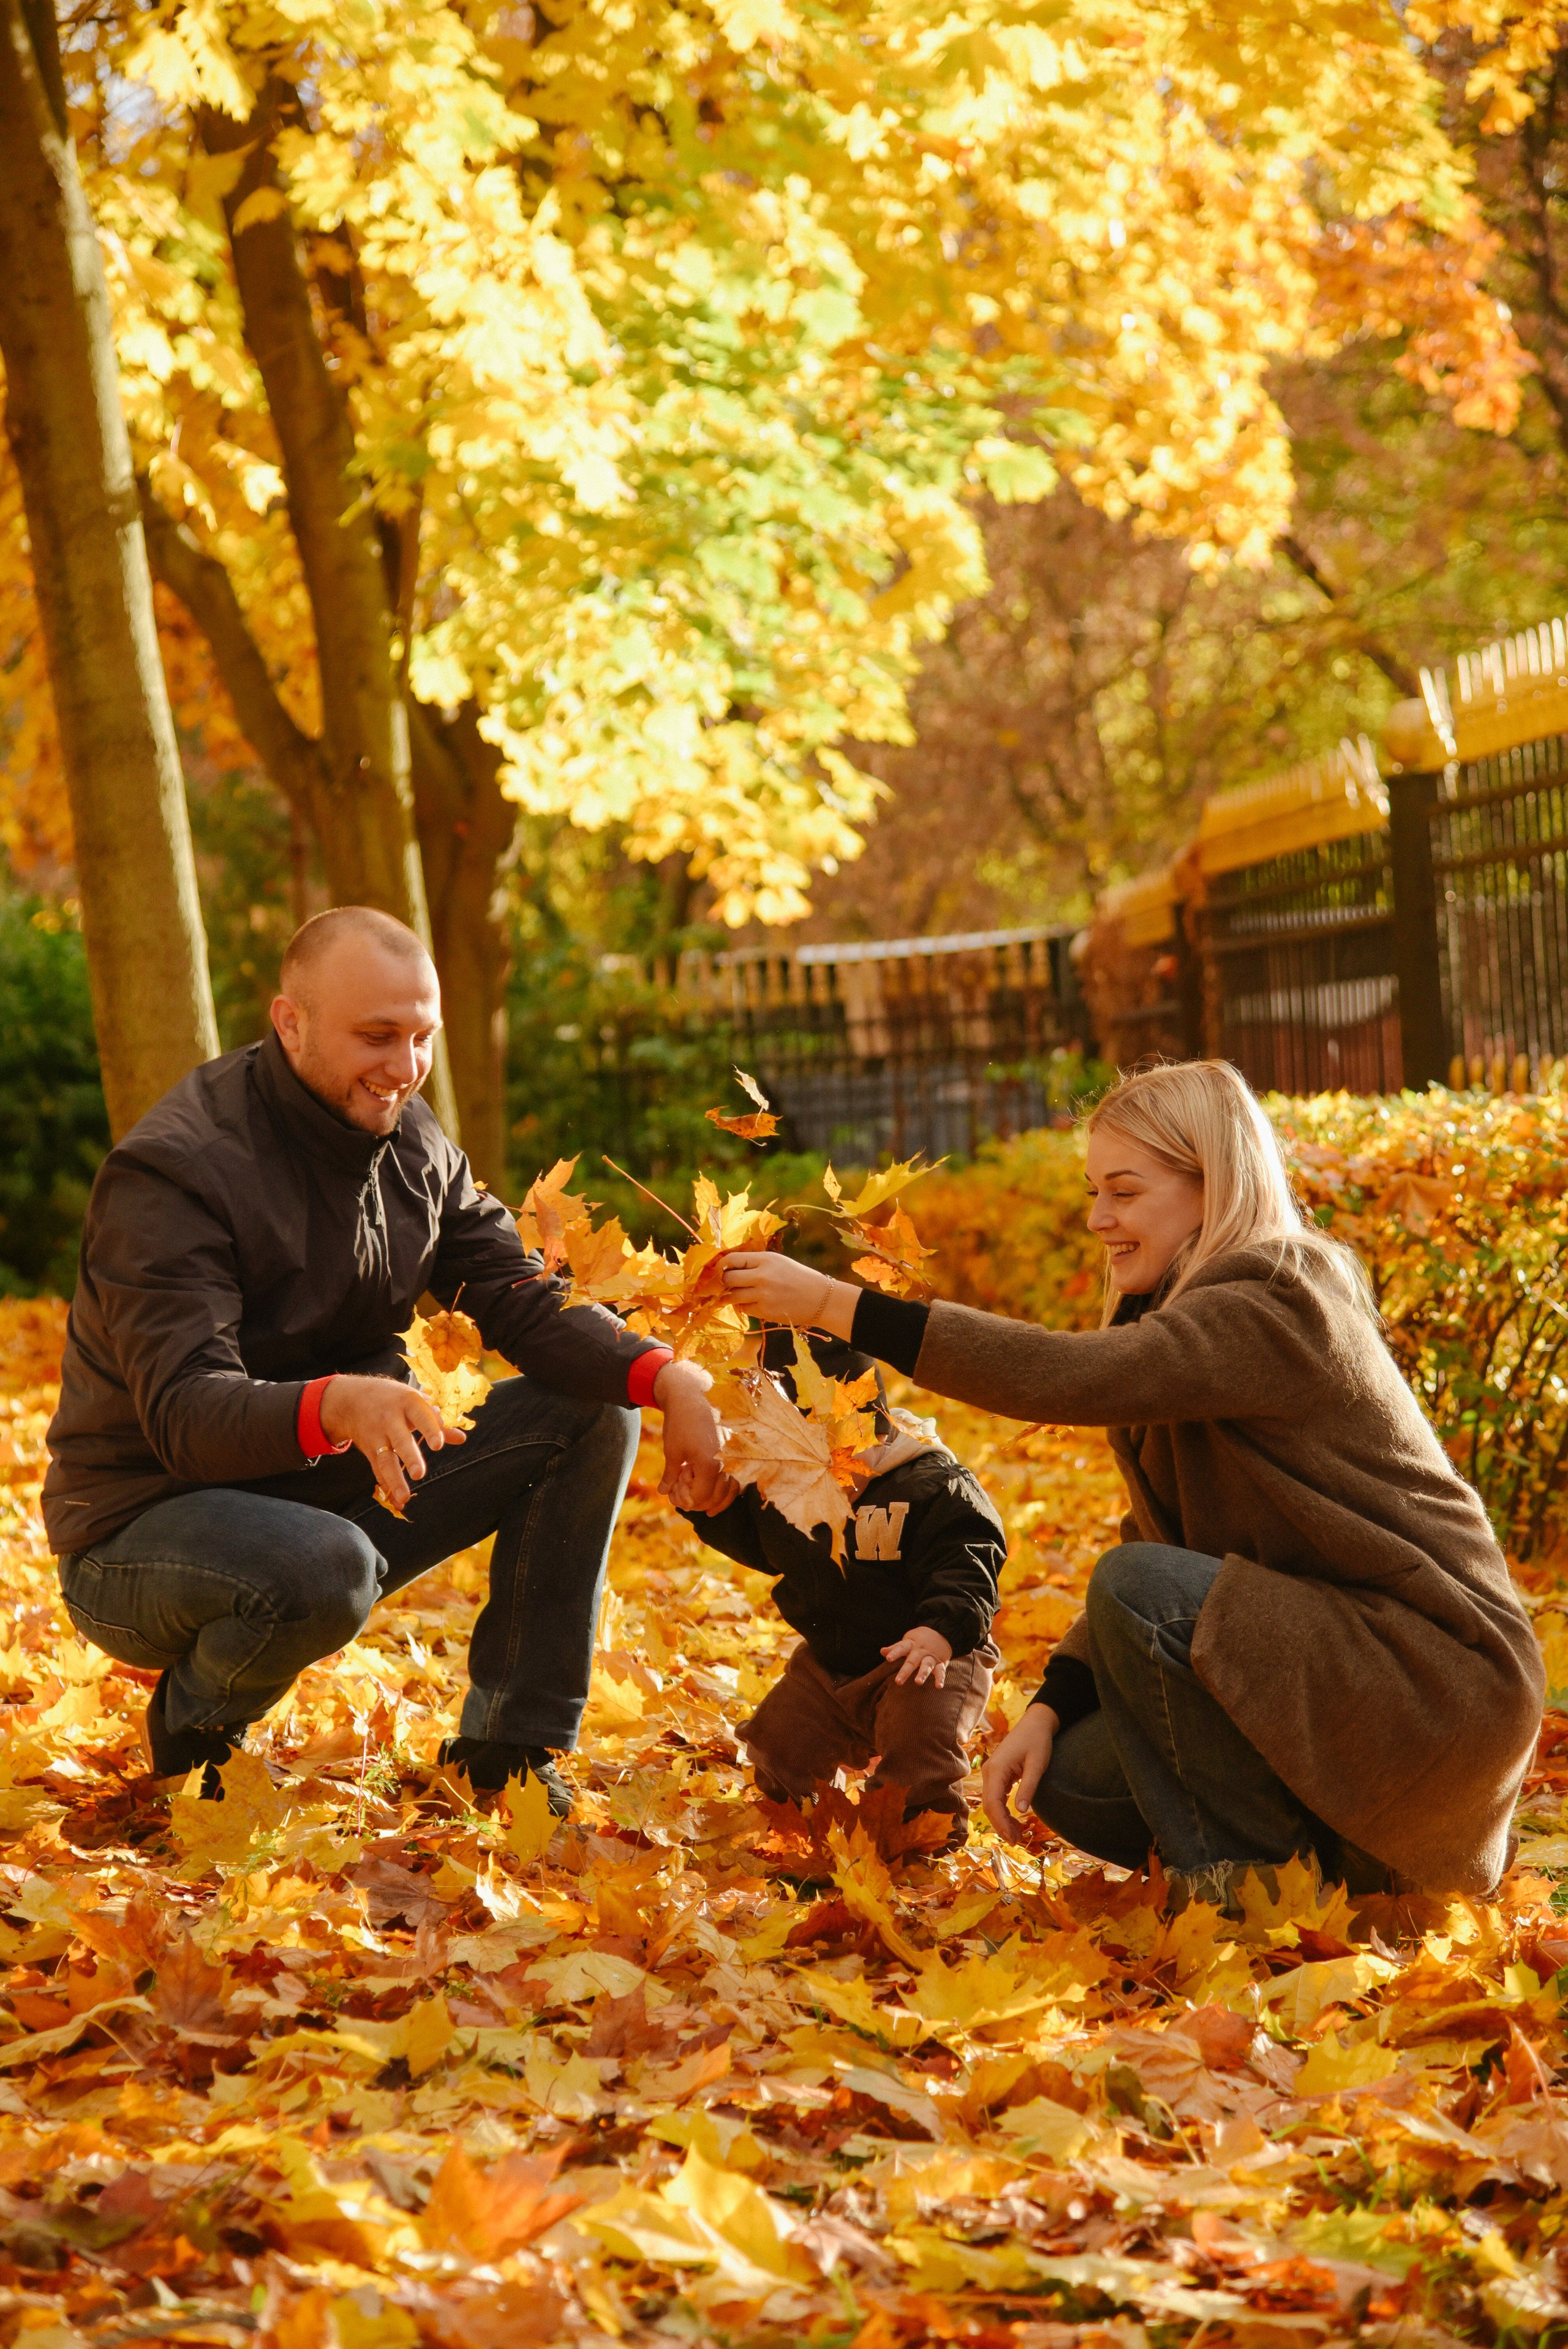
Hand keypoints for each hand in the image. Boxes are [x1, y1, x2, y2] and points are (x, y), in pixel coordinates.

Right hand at [318, 1374, 466, 1510]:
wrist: (352, 1398)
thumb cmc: (393, 1399)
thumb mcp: (414, 1402)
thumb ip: (437, 1422)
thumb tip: (462, 1438)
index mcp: (407, 1403)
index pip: (421, 1417)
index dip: (430, 1430)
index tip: (438, 1445)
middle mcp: (390, 1419)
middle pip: (400, 1440)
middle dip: (409, 1457)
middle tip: (419, 1474)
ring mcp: (377, 1436)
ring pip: (385, 1459)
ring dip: (395, 1479)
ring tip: (404, 1497)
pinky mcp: (369, 1450)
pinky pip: (377, 1470)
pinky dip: (387, 1486)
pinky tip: (396, 1501)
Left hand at [653, 1361, 737, 1515]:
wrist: (692, 1397)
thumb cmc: (680, 1423)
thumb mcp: (672, 1452)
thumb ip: (671, 1476)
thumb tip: (665, 1492)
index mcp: (710, 1464)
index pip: (702, 1496)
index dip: (688, 1501)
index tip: (677, 1498)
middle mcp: (726, 1462)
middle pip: (719, 1496)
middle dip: (703, 1503)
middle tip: (690, 1503)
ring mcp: (733, 1455)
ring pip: (732, 1488)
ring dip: (719, 1499)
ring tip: (708, 1505)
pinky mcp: (735, 1449)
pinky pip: (736, 1475)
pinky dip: (728, 1486)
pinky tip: (718, 1489)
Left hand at [722, 1252, 857, 1334]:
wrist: (820, 1299)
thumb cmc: (799, 1277)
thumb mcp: (778, 1262)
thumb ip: (755, 1263)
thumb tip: (729, 1268)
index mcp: (766, 1259)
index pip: (732, 1259)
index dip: (721, 1265)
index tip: (719, 1270)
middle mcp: (762, 1276)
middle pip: (728, 1279)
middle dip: (723, 1283)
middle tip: (724, 1285)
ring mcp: (763, 1295)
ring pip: (732, 1296)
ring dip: (730, 1297)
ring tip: (734, 1295)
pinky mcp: (765, 1311)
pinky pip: (744, 1309)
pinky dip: (743, 1307)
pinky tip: (751, 1303)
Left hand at [882, 1626, 952, 1687]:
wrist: (942, 1632)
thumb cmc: (919, 1640)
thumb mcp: (908, 1640)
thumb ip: (896, 1648)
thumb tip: (882, 1652)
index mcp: (911, 1644)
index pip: (901, 1647)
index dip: (895, 1652)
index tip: (888, 1658)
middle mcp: (921, 1651)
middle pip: (912, 1661)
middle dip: (905, 1671)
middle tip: (898, 1682)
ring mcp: (931, 1657)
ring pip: (927, 1665)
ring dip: (923, 1674)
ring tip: (918, 1682)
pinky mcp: (940, 1663)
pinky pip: (941, 1671)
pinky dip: (940, 1678)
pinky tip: (939, 1686)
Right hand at [981, 1703, 1057, 1844]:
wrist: (1036, 1723)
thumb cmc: (1038, 1741)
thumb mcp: (1037, 1765)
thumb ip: (1028, 1787)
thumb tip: (1020, 1811)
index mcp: (997, 1769)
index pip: (992, 1802)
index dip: (1001, 1823)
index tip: (1013, 1838)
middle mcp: (989, 1771)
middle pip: (988, 1805)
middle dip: (1000, 1825)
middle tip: (1017, 1841)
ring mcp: (991, 1772)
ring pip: (990, 1802)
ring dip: (1001, 1819)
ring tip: (1017, 1834)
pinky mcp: (997, 1773)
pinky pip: (995, 1796)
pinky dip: (1002, 1810)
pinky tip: (1014, 1820)